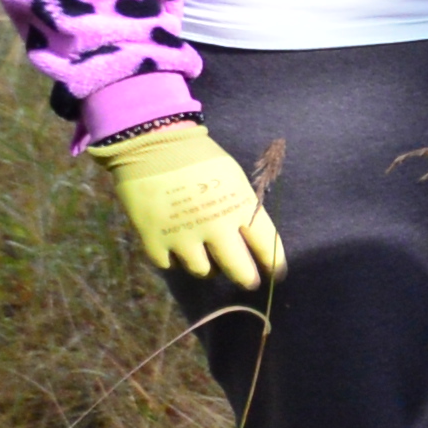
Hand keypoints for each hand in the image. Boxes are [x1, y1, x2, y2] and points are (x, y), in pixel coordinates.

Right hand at [97, 117, 285, 289]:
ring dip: (209, 268)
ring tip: (209, 260)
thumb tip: (250, 239)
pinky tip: (179, 250)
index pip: (266, 247)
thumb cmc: (198, 158)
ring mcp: (183, 237)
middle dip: (247, 279)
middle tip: (250, 283)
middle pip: (239, 270)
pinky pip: (170, 265)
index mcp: (240, 208)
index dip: (274, 264)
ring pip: (203, 272)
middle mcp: (215, 228)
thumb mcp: (233, 179)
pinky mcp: (154, 241)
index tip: (277, 274)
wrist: (151, 145)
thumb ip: (242, 209)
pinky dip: (175, 260)